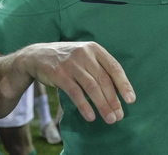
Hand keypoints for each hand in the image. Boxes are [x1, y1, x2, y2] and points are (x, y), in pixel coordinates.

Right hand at [16, 42, 135, 124]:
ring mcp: (72, 64)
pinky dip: (84, 106)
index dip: (124, 84)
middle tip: (119, 115)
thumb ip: (98, 68)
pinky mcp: (60, 74)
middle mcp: (85, 54)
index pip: (114, 67)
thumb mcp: (84, 56)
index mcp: (94, 49)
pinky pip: (75, 93)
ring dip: (102, 105)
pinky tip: (90, 116)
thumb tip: (117, 91)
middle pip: (104, 80)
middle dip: (113, 100)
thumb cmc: (67, 59)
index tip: (131, 100)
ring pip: (92, 87)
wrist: (37, 55)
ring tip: (109, 119)